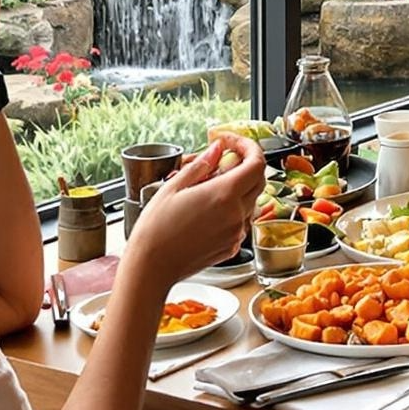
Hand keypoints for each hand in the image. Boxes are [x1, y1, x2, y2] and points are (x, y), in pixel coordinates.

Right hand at [127, 133, 265, 292]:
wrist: (151, 268)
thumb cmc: (155, 230)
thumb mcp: (173, 187)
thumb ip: (201, 165)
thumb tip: (217, 149)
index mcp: (224, 194)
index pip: (256, 162)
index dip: (248, 146)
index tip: (231, 142)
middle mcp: (236, 214)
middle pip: (258, 181)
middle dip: (245, 165)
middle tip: (222, 160)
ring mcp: (236, 233)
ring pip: (250, 201)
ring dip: (237, 189)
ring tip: (207, 188)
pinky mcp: (231, 247)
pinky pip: (240, 222)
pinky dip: (231, 210)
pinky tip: (208, 211)